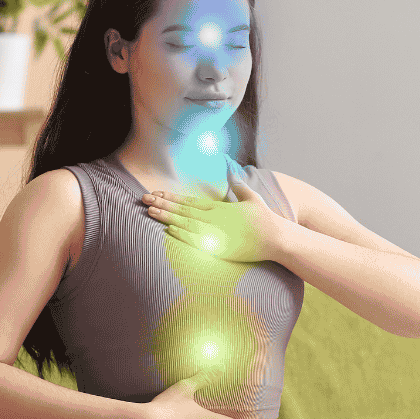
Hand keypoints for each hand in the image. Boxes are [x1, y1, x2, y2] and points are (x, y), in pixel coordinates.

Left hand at [141, 162, 285, 262]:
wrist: (276, 238)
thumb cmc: (265, 218)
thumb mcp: (251, 197)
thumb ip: (238, 185)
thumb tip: (231, 171)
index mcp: (220, 207)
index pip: (189, 200)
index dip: (171, 196)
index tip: (156, 192)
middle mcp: (215, 218)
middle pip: (183, 210)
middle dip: (163, 204)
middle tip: (143, 199)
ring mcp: (217, 233)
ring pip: (186, 223)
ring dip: (167, 217)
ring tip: (150, 212)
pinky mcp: (220, 248)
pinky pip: (197, 241)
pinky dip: (183, 235)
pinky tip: (169, 230)